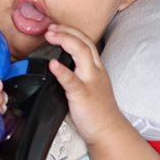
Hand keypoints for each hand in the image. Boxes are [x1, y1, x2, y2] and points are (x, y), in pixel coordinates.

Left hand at [44, 24, 126, 141]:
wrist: (108, 131)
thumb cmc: (97, 112)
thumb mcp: (89, 87)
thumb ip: (76, 75)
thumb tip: (55, 69)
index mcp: (96, 69)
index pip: (86, 41)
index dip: (71, 31)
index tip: (56, 28)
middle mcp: (95, 71)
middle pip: (84, 41)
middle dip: (67, 30)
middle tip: (51, 28)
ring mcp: (90, 82)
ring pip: (82, 53)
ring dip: (65, 40)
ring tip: (51, 35)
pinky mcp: (83, 95)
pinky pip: (72, 80)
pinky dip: (61, 70)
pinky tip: (53, 64)